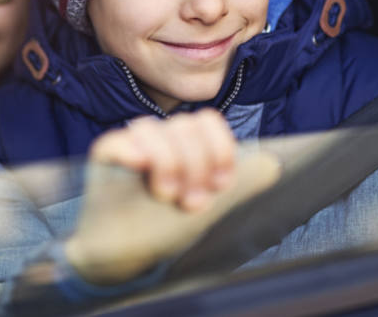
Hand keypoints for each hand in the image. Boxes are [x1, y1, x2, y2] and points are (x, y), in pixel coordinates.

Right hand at [65, 109, 279, 283]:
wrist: (127, 255)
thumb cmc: (166, 227)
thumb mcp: (213, 206)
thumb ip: (243, 183)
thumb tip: (273, 163)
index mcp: (185, 144)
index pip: (207, 121)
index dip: (220, 150)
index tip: (220, 184)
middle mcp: (159, 138)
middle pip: (185, 127)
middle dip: (196, 166)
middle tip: (191, 201)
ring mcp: (131, 143)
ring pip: (154, 130)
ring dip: (169, 165)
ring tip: (167, 196)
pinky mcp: (105, 154)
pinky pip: (118, 141)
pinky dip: (134, 152)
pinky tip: (141, 170)